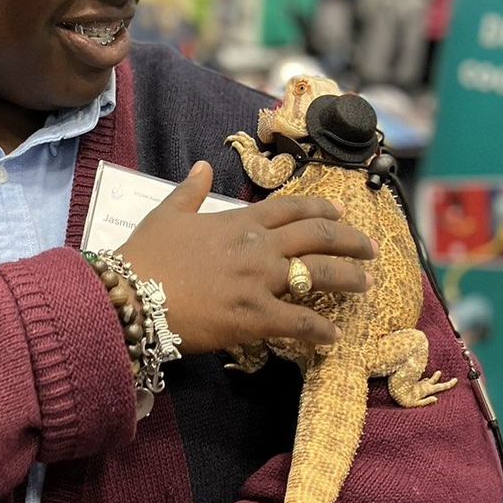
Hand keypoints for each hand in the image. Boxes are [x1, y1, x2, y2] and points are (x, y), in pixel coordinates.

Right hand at [118, 161, 373, 353]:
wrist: (131, 293)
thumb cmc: (146, 254)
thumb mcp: (167, 214)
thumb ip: (190, 190)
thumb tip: (203, 166)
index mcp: (238, 221)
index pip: (291, 209)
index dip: (320, 210)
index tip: (339, 214)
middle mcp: (257, 248)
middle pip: (317, 238)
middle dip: (350, 241)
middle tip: (370, 249)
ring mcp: (258, 282)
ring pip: (318, 275)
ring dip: (348, 278)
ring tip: (366, 284)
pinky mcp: (254, 317)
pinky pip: (299, 322)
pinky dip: (320, 330)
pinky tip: (334, 335)